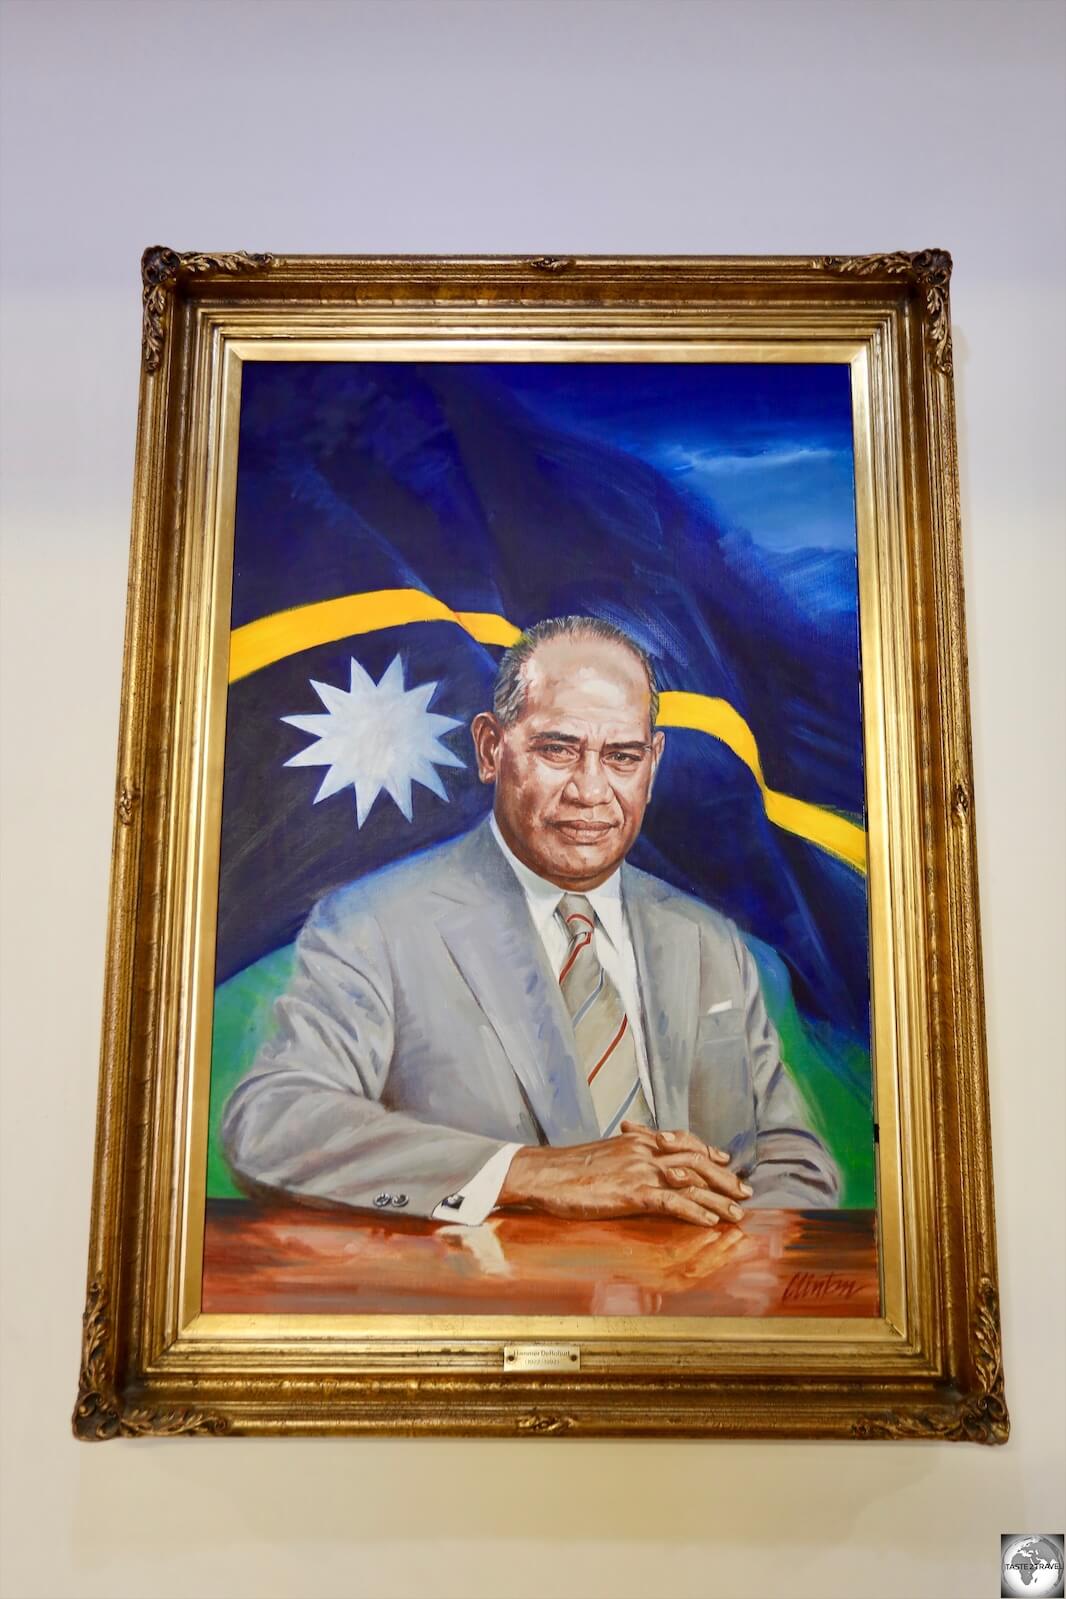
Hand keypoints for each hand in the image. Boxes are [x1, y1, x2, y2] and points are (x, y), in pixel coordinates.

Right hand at [498, 1126, 752, 1227]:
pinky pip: (672, 1202)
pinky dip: (695, 1211)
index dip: (707, 1150)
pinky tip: (710, 1222)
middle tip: (744, 1191)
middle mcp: (644, 1152)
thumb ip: (624, 1153)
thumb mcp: (601, 1153)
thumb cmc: (567, 1168)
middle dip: (724, 1176)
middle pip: (696, 1160)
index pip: (683, 1140)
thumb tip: (634, 1156)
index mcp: (637, 1141)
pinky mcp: (633, 1193)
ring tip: (737, 1212)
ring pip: (691, 1182)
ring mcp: (640, 1172)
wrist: (544, 1173)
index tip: (724, 1159)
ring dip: (718, 1198)